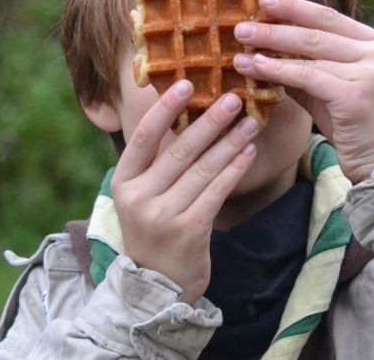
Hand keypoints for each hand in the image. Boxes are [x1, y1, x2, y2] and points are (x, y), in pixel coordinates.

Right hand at [110, 80, 260, 302]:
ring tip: (250, 122)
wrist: (155, 288)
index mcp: (123, 183)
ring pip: (203, 169)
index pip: (143, 137)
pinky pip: (217, 191)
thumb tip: (188, 118)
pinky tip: (249, 152)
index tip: (186, 84)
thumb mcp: (141, 199)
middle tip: (234, 98)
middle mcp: (139, 197)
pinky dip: (235, 169)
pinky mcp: (189, 231)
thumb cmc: (153, 234)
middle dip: (210, 121)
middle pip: (179, 150)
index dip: (164, 109)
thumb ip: (156, 165)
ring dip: (230, 141)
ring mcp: (163, 215)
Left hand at [233, 0, 373, 182]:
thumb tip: (260, 47)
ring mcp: (369, 72)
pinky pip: (308, 77)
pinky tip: (257, 68)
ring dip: (270, 48)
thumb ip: (303, 65)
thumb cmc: (351, 125)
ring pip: (310, 52)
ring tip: (240, 47)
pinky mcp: (356, 95)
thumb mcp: (327, 88)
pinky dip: (279, 71)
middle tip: (240, 25)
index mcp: (373, 41)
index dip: (293, 7)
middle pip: (316, 31)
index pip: (327, 16)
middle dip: (275, 26)